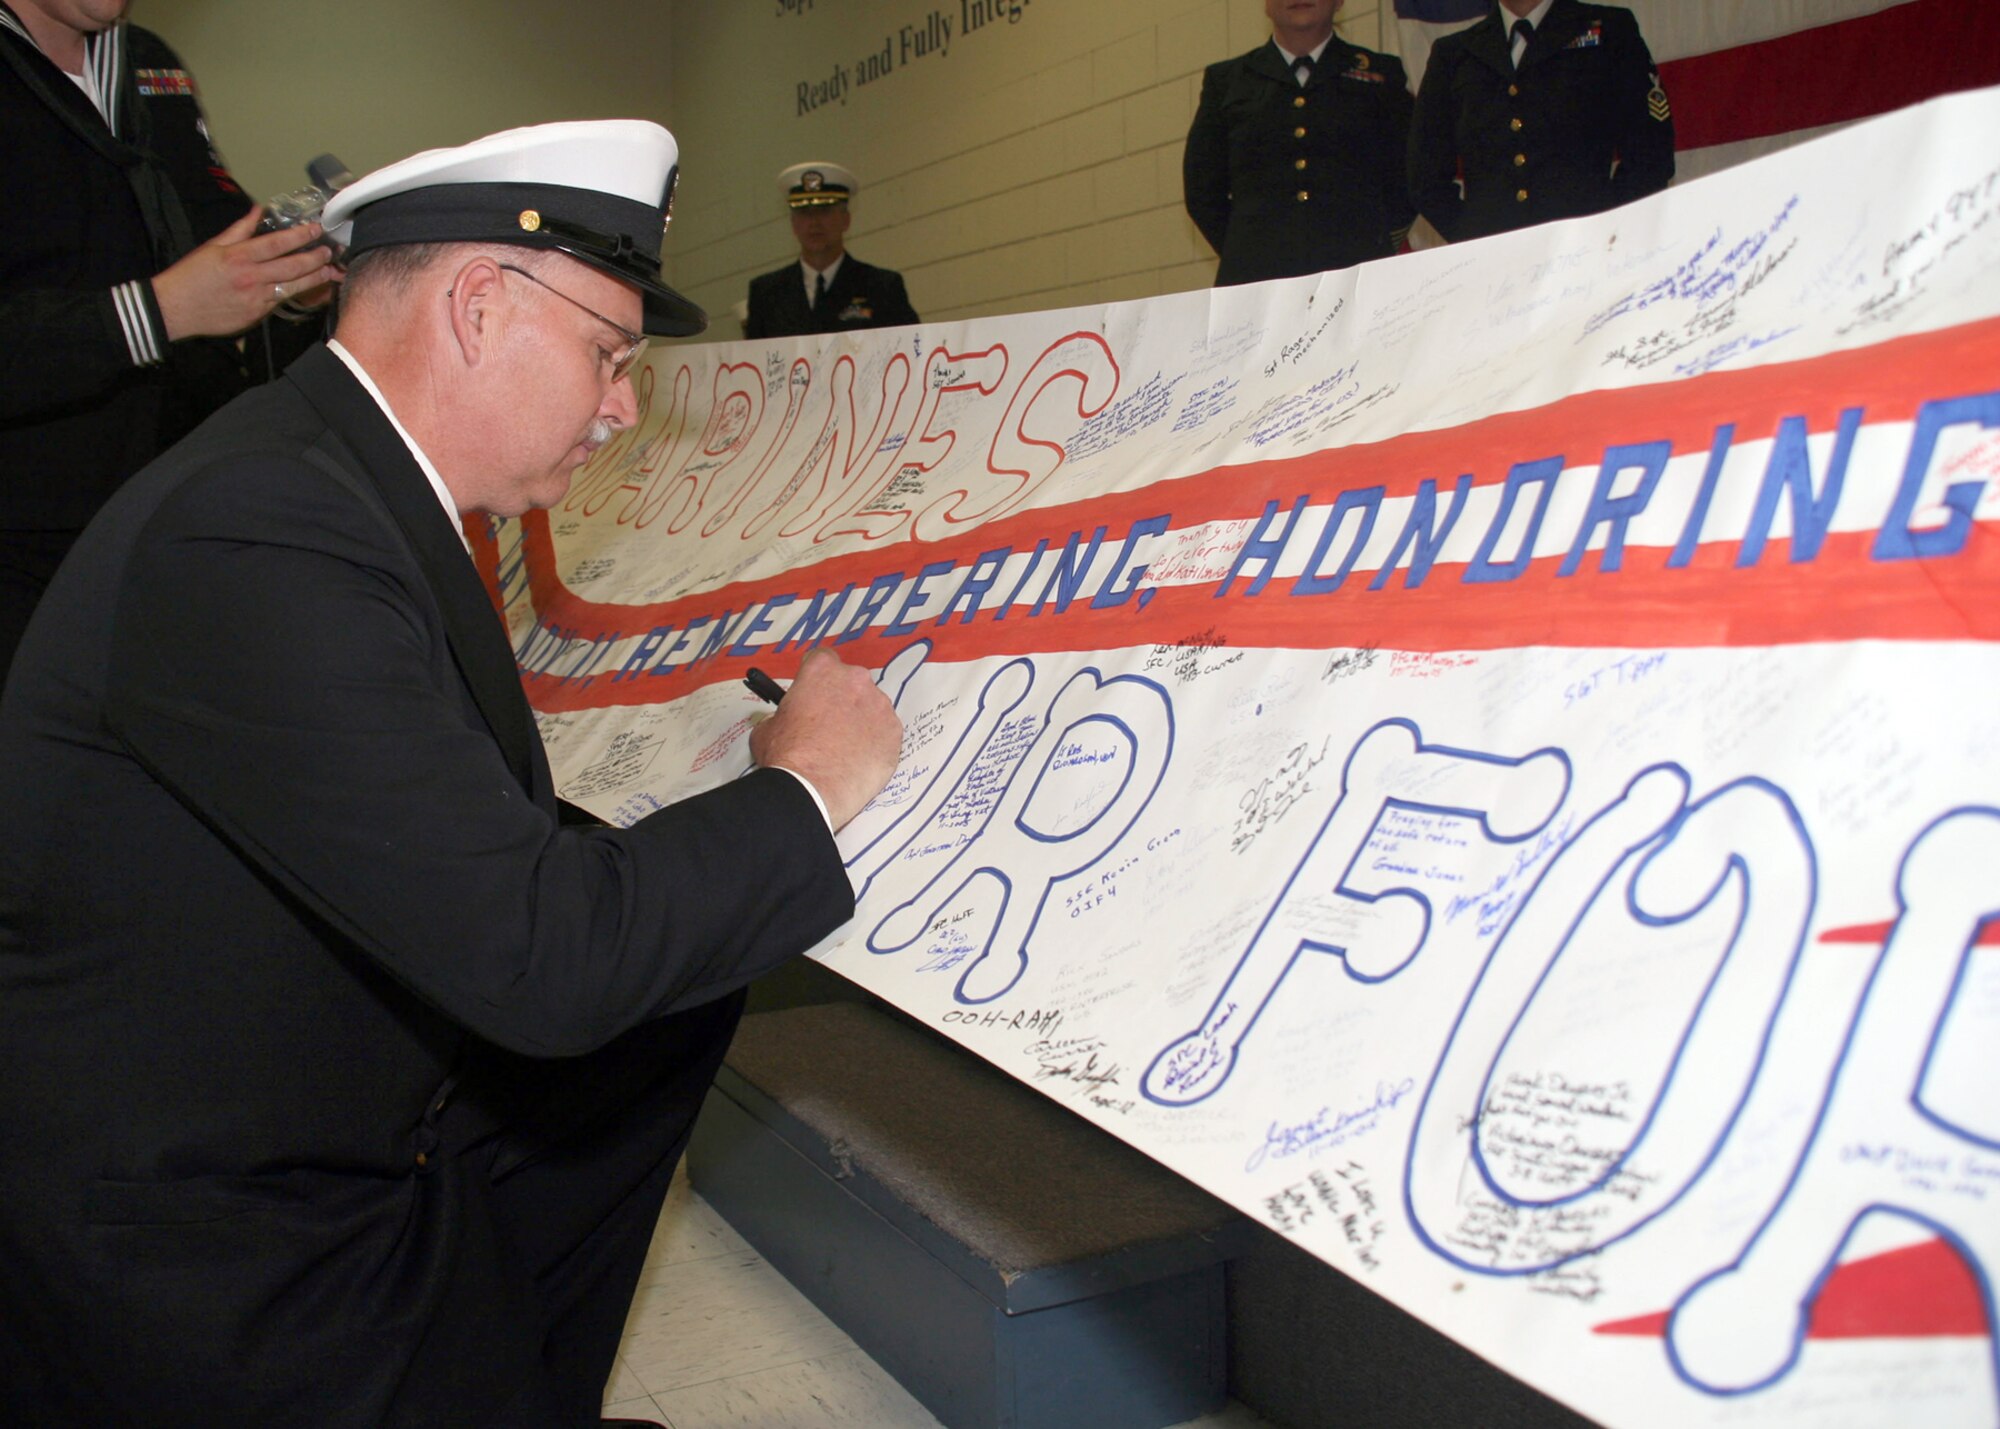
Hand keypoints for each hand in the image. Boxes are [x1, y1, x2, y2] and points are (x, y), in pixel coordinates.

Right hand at [150, 205, 343, 341]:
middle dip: (316, 258)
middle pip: (293, 267)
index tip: (315, 229)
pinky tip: (308, 288)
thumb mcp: (213, 246)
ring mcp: (256, 298)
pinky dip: (296, 294)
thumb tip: (258, 210)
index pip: (278, 243)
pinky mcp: (257, 315)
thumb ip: (240, 229)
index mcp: (239, 256)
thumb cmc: (191, 276)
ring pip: (293, 287)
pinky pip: (281, 302)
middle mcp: (251, 277)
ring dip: (315, 278)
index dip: (300, 236)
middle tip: (330, 252)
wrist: (174, 309)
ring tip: (329, 270)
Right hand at [749, 649, 901, 830]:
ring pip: (871, 706)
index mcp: (822, 671)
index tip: (813, 694)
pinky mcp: (895, 732)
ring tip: (845, 747)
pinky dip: (876, 741)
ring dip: (860, 720)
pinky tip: (860, 759)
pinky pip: (885, 731)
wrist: (812, 790)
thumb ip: (780, 714)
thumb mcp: (767, 727)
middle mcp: (855, 680)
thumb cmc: (787, 756)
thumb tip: (782, 721)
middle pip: (850, 682)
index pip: (823, 659)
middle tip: (828, 725)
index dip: (816, 678)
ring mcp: (880, 705)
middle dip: (841, 699)